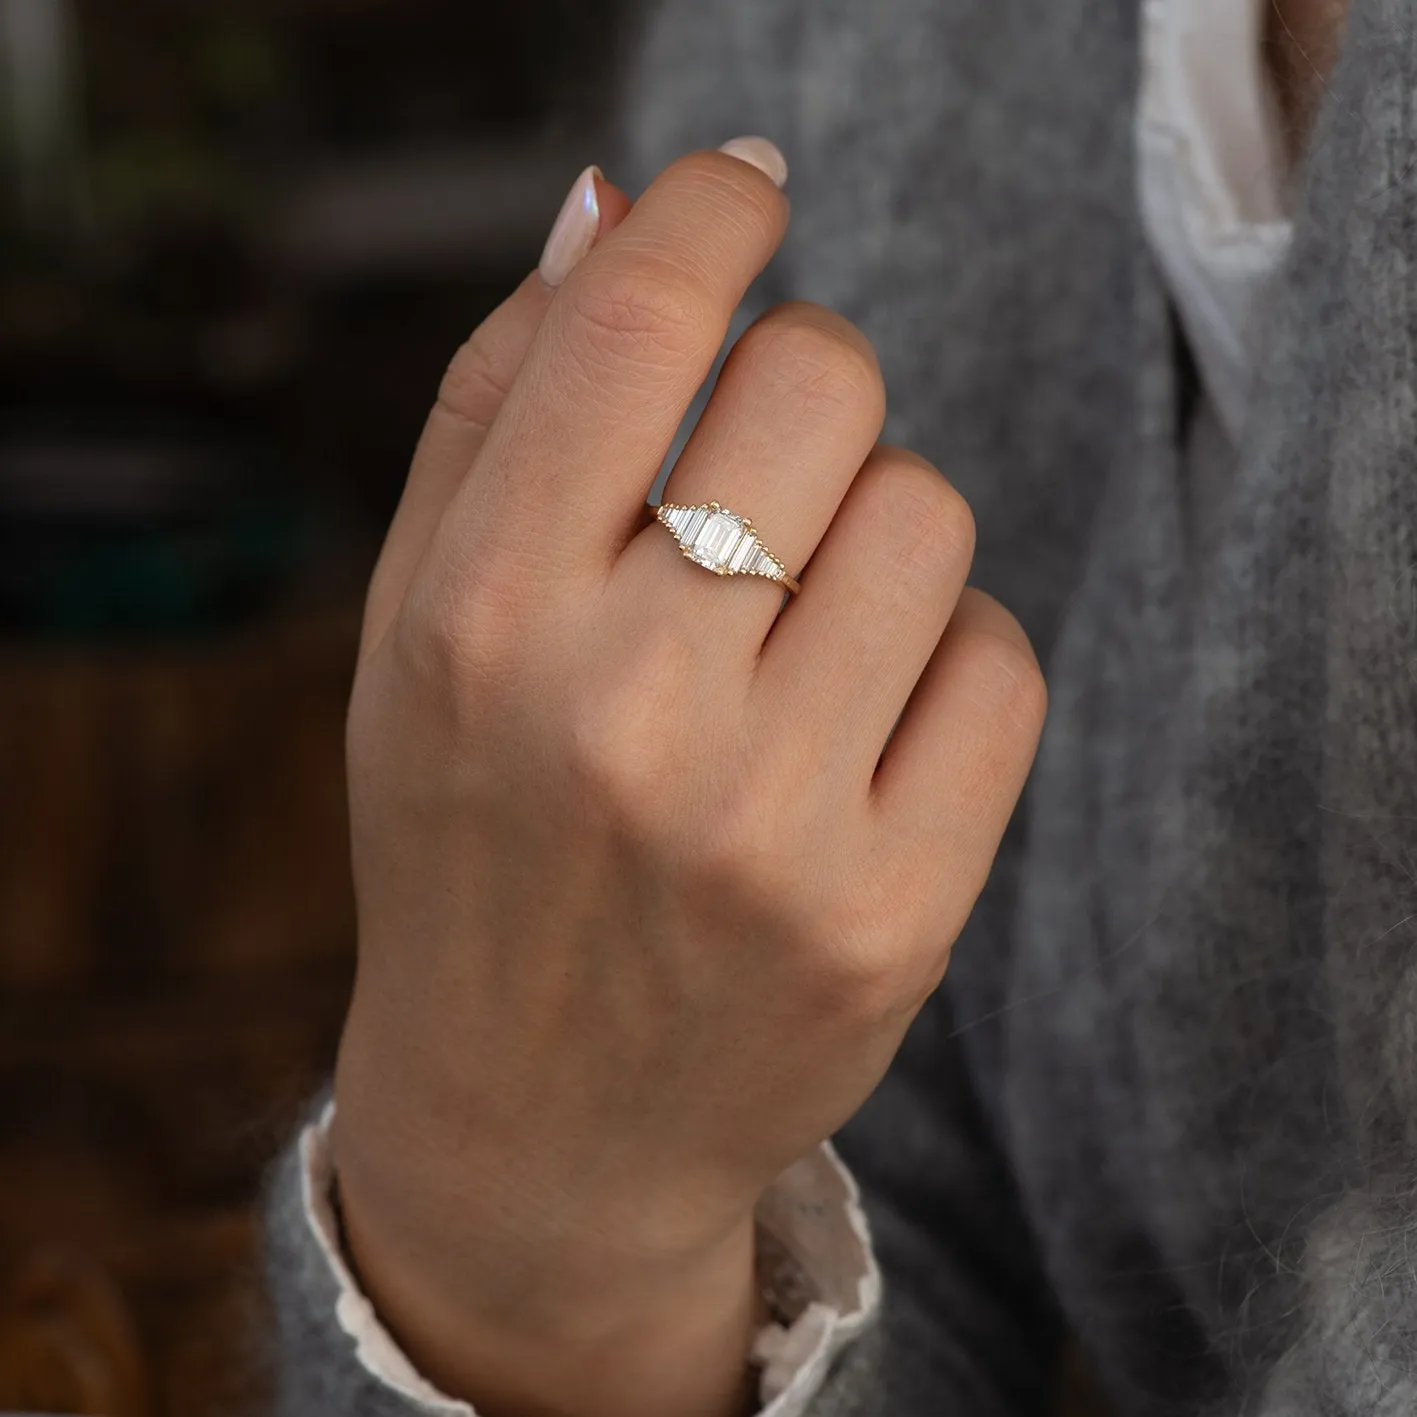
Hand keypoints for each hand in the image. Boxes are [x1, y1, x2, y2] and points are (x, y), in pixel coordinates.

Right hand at [332, 138, 1046, 1416]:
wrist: (534, 1116)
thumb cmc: (471, 836)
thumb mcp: (418, 627)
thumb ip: (497, 404)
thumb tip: (617, 206)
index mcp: (479, 624)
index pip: (635, 326)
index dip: (713, 215)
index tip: (744, 197)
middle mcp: (626, 716)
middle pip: (824, 387)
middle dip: (804, 384)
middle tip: (762, 465)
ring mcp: (774, 827)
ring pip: (927, 516)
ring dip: (874, 531)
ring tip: (798, 627)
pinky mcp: (895, 913)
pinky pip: (1001, 663)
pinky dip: (947, 655)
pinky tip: (867, 723)